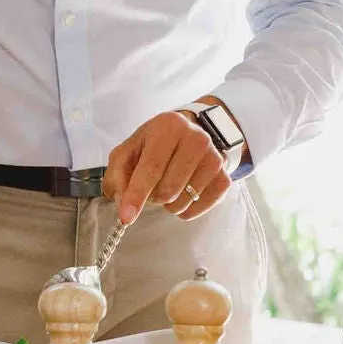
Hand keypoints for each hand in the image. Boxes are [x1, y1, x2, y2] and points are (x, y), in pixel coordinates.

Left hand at [102, 100, 236, 227]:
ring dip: (169, 202)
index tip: (127, 217)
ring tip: (169, 184)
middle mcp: (196, 139)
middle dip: (153, 196)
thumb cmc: (154, 146)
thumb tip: (123, 204)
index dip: (136, 195)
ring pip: (183, 202)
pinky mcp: (224, 178)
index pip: (151, 168)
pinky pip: (199, 208)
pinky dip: (186, 208)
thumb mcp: (128, 151)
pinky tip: (184, 191)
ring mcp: (215, 158)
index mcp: (169, 127)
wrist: (189, 136)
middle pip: (167, 190)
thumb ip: (118, 176)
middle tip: (153, 184)